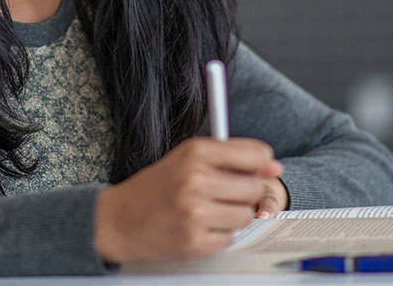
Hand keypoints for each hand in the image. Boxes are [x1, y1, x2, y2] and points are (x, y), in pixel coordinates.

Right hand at [94, 137, 281, 263]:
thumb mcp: (188, 160)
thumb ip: (231, 158)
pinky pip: (230, 238)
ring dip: (232, 216)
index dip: (260, 166)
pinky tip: (197, 227)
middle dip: (244, 194)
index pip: (256, 154)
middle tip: (220, 195)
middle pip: (255, 188)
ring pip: (246, 216)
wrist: (117, 221)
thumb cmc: (154, 188)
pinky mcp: (195, 241)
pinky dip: (218, 235)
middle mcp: (196, 179)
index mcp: (196, 152)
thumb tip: (275, 166)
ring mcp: (195, 212)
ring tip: (206, 212)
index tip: (253, 172)